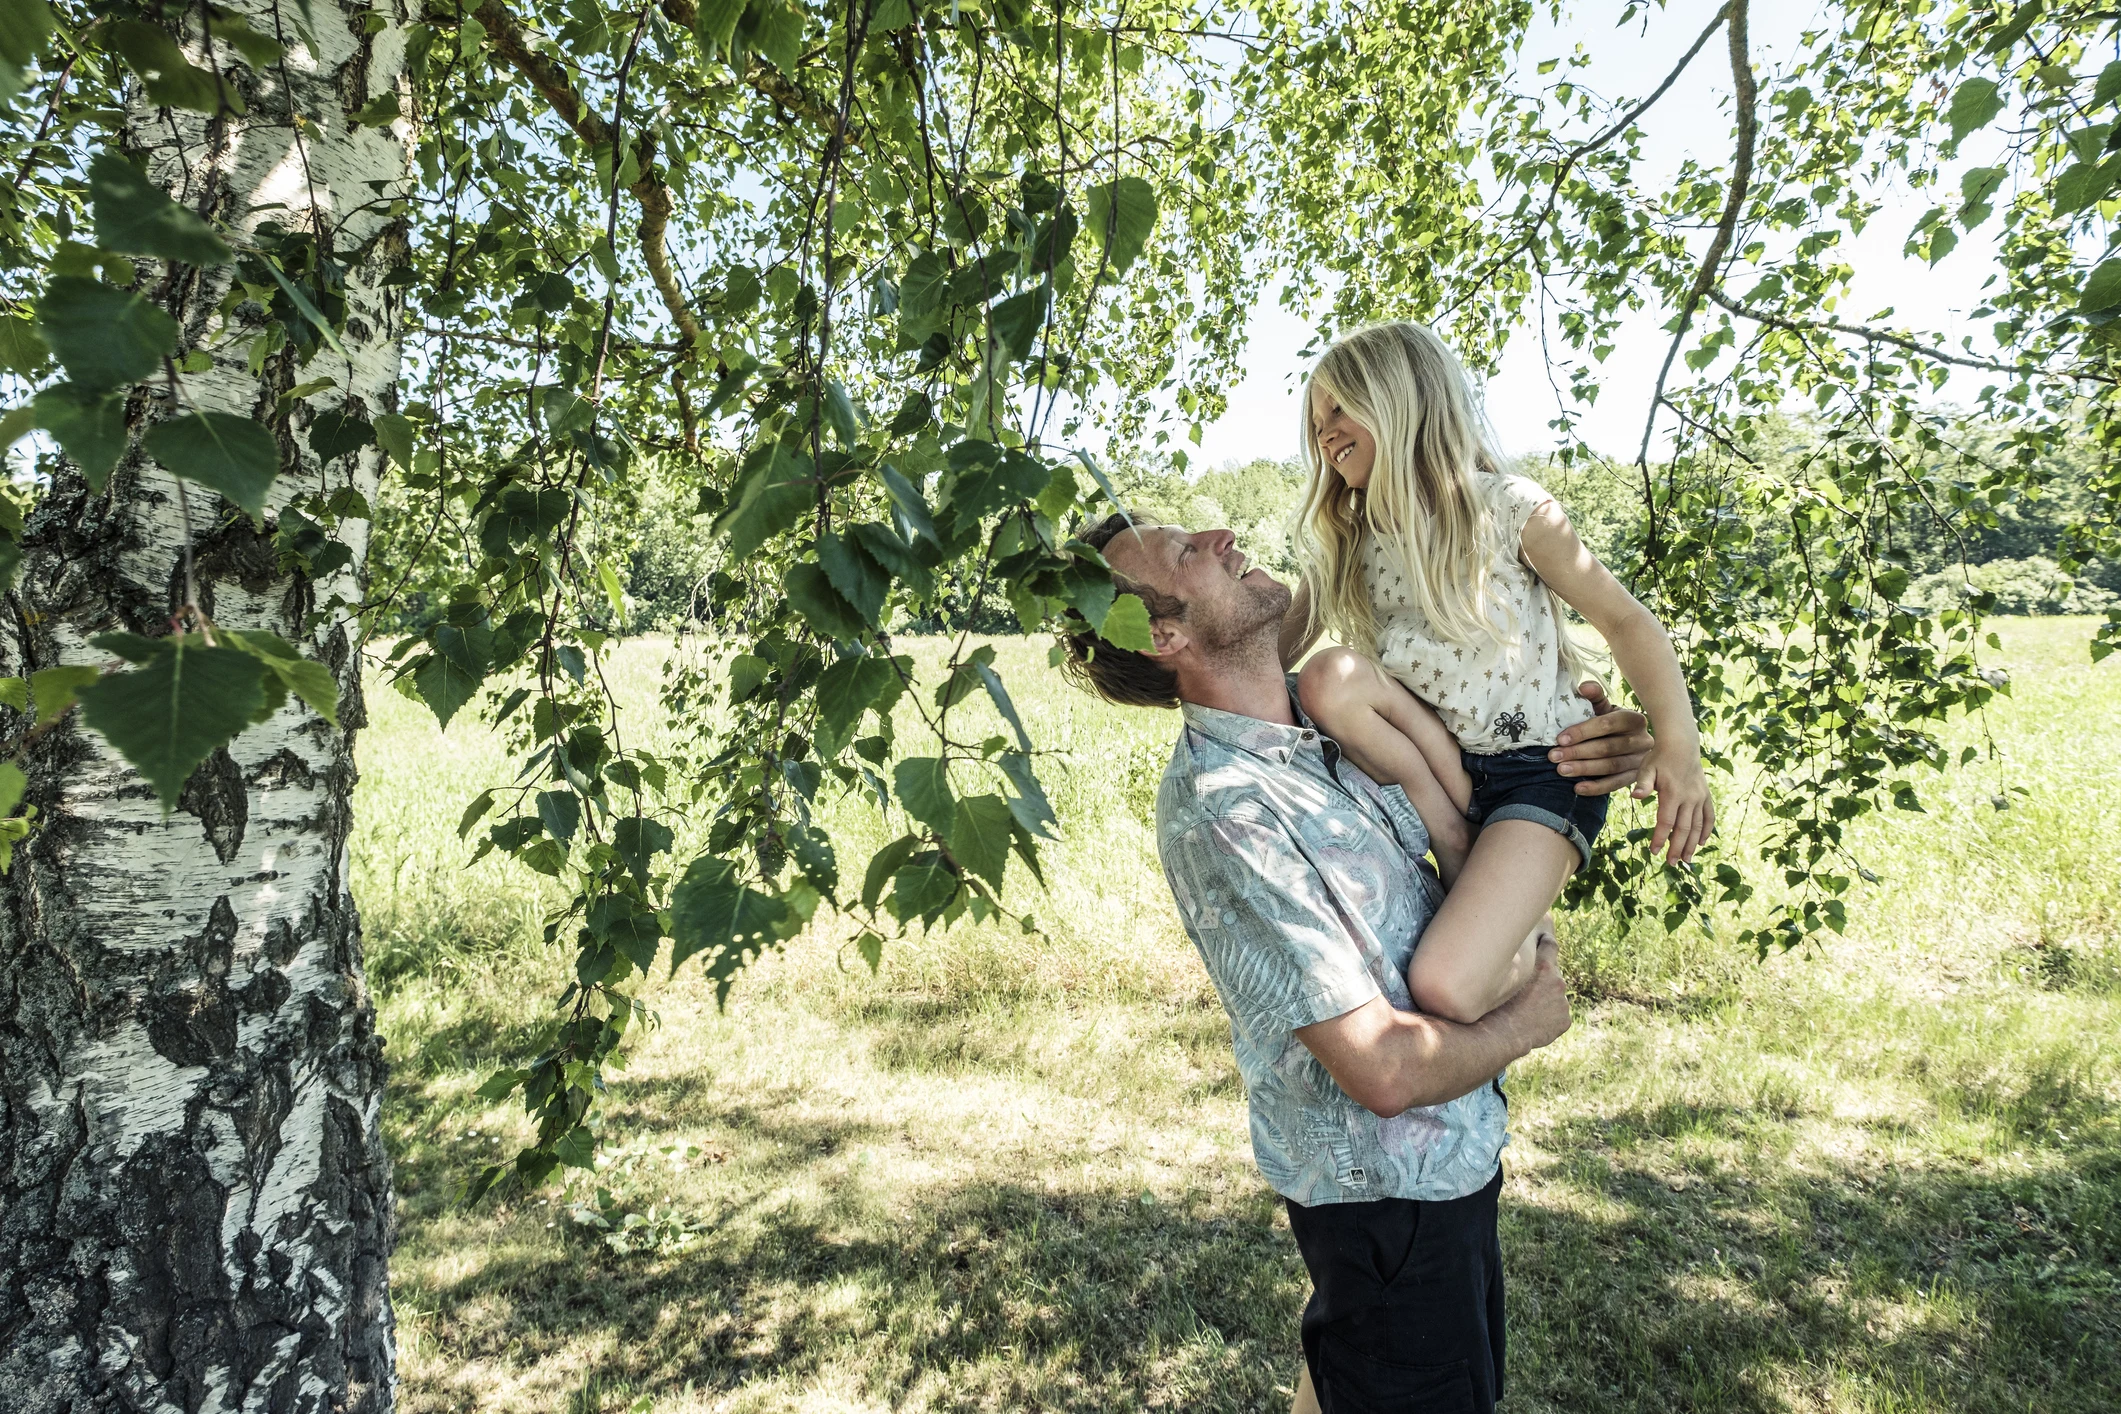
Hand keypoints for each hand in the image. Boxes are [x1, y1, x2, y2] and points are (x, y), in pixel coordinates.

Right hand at [1498, 937, 1570, 1050]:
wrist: (1505, 1033)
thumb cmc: (1497, 1003)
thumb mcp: (1505, 976)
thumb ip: (1517, 963)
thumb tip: (1518, 955)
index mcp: (1544, 967)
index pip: (1550, 945)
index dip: (1546, 941)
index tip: (1544, 940)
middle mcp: (1558, 982)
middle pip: (1553, 974)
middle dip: (1543, 979)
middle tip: (1527, 989)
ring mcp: (1563, 1003)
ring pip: (1556, 996)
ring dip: (1547, 999)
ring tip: (1528, 1009)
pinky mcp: (1565, 1020)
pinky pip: (1558, 1014)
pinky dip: (1550, 1016)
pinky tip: (1534, 1021)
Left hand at [1550, 681, 1652, 795]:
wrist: (1626, 740)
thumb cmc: (1609, 722)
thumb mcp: (1603, 708)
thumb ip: (1594, 696)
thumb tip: (1583, 687)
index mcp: (1634, 719)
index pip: (1607, 725)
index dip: (1582, 731)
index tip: (1560, 739)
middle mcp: (1642, 740)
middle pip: (1608, 748)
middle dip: (1578, 752)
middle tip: (1554, 756)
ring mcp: (1640, 760)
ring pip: (1611, 766)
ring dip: (1584, 769)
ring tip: (1561, 770)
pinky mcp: (1635, 777)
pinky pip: (1615, 784)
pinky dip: (1596, 787)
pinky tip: (1577, 788)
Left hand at [1632, 739, 1714, 863]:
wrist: (1682, 744)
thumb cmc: (1659, 757)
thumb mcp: (1647, 768)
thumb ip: (1642, 783)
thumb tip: (1635, 796)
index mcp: (1673, 793)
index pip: (1666, 822)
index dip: (1660, 838)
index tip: (1654, 852)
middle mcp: (1689, 798)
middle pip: (1683, 828)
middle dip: (1677, 847)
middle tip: (1671, 863)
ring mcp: (1699, 797)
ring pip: (1697, 825)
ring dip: (1692, 843)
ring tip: (1687, 859)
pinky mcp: (1705, 795)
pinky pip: (1709, 816)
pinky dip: (1706, 830)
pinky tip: (1701, 842)